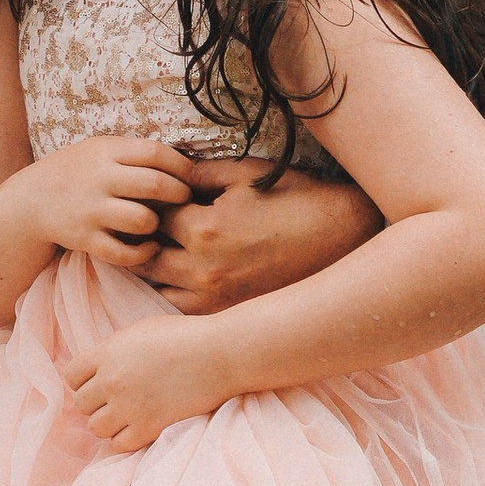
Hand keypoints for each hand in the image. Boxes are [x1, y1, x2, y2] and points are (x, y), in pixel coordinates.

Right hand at [22, 137, 197, 268]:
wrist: (30, 200)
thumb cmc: (78, 172)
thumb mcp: (101, 150)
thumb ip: (135, 153)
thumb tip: (185, 163)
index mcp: (106, 152)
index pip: (155, 153)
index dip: (182, 165)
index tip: (192, 176)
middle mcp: (99, 179)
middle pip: (155, 184)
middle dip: (179, 193)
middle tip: (186, 199)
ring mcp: (91, 210)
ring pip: (142, 220)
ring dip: (158, 223)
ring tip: (159, 222)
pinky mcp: (85, 239)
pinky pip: (123, 253)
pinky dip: (143, 253)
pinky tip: (149, 247)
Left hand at [64, 318, 234, 451]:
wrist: (220, 354)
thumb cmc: (185, 336)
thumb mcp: (141, 330)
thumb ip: (114, 349)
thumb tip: (97, 367)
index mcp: (108, 353)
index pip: (70, 375)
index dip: (83, 380)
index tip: (99, 381)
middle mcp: (112, 380)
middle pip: (81, 404)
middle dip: (96, 402)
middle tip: (116, 399)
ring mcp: (130, 406)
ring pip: (96, 427)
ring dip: (108, 422)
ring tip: (127, 414)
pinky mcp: (149, 426)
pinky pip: (119, 444)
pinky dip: (125, 438)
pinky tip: (139, 426)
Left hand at [142, 153, 382, 313]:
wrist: (342, 236)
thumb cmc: (295, 198)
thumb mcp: (245, 173)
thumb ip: (198, 172)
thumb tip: (166, 174)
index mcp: (204, 229)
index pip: (150, 216)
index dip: (149, 203)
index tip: (156, 196)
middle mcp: (203, 269)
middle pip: (144, 256)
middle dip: (143, 238)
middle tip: (152, 223)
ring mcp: (215, 298)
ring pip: (156, 289)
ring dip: (155, 269)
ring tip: (168, 249)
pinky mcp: (228, 313)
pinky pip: (181, 309)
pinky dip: (174, 292)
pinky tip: (186, 273)